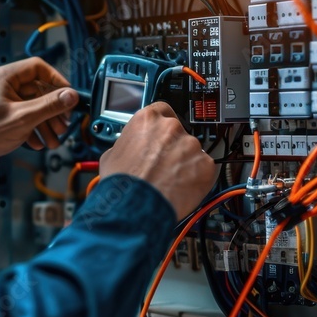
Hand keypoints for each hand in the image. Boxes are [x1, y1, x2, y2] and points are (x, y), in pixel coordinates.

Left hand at [0, 58, 78, 167]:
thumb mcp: (24, 118)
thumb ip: (50, 106)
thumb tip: (71, 96)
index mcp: (5, 77)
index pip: (38, 67)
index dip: (56, 80)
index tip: (68, 96)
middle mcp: (4, 85)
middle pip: (38, 90)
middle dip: (52, 110)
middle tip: (63, 125)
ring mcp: (3, 99)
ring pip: (33, 105)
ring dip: (46, 123)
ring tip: (53, 140)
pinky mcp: (3, 113)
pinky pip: (25, 115)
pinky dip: (34, 128)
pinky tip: (38, 142)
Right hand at [99, 102, 216, 219]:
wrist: (133, 205)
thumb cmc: (121, 182)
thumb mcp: (111, 154)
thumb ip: (128, 144)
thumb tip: (130, 148)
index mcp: (147, 119)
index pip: (162, 110)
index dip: (162, 125)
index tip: (161, 135)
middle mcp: (171, 127)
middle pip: (178, 132)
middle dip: (173, 147)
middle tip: (163, 164)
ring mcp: (191, 145)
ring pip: (192, 151)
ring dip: (185, 163)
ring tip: (170, 181)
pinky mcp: (205, 165)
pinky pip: (205, 168)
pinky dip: (197, 178)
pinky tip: (182, 188)